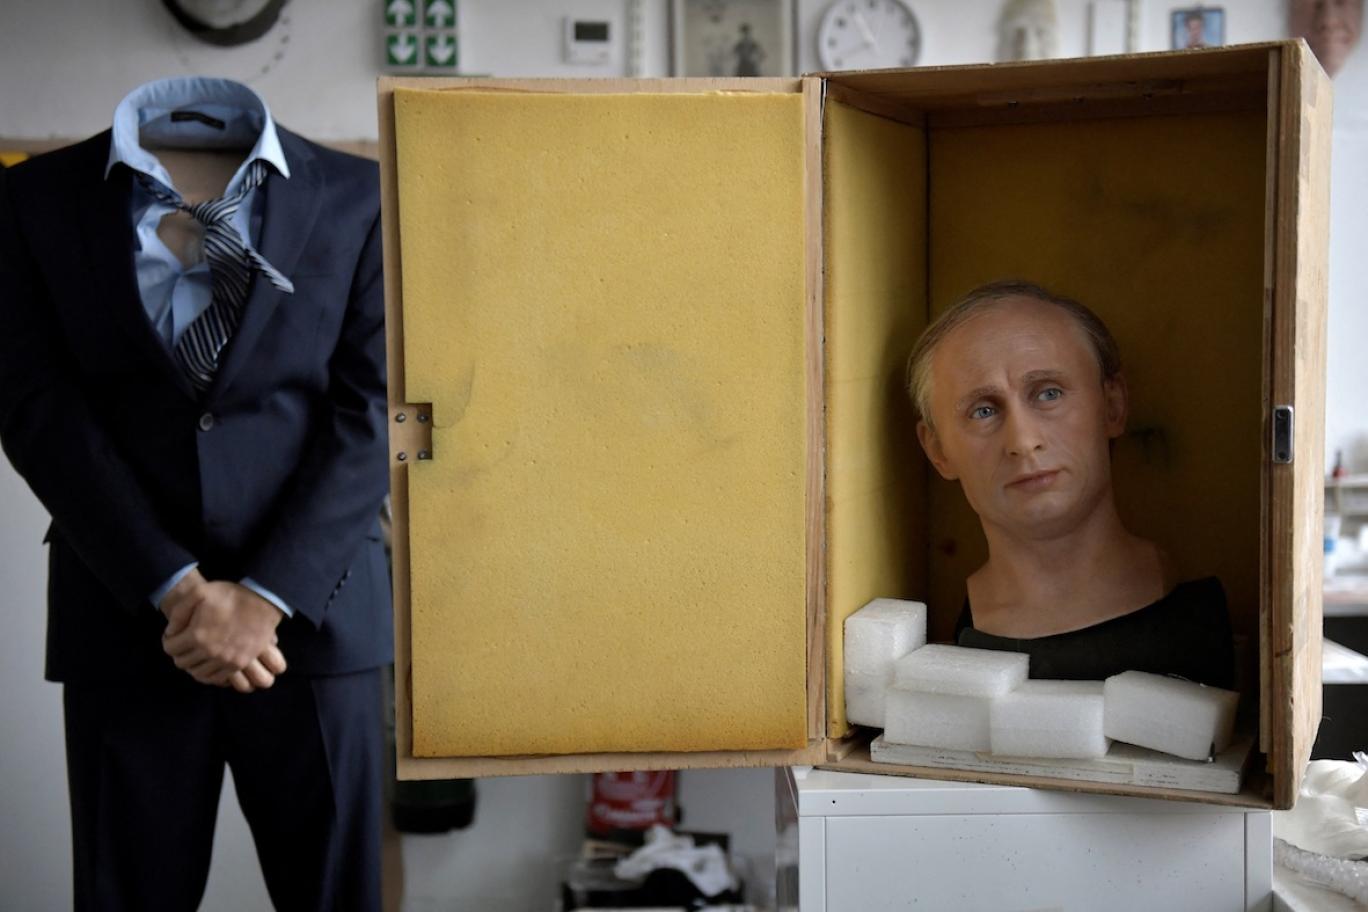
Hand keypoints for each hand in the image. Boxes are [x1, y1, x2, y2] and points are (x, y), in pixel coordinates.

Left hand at [161, 576, 287, 691]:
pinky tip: (210, 663)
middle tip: (184, 645)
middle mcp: (209, 652)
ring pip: (198, 673)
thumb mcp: (200, 592)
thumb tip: (170, 631)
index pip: (170, 648)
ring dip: (193, 665)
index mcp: (197, 635)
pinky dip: (209, 674)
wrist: (264, 602)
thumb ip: (179, 612)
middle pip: (183, 663)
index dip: (168, 641)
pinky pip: (217, 678)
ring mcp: (225, 660)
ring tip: (196, 654)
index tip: (174, 636)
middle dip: (179, 654)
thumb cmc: (232, 595)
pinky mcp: (239, 664)